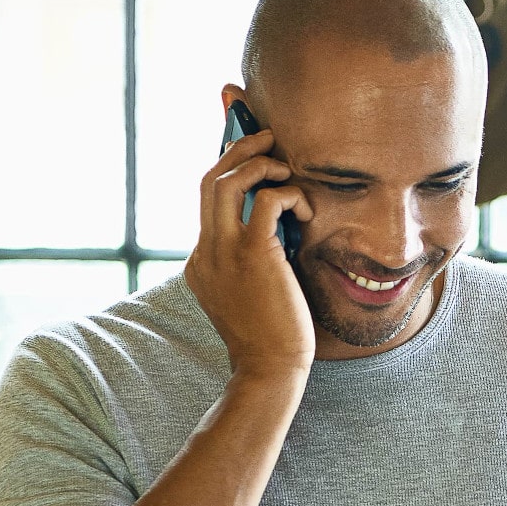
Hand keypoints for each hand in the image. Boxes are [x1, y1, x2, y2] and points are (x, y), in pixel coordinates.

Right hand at [184, 126, 315, 381]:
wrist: (270, 371)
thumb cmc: (271, 337)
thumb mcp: (251, 293)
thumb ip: (252, 259)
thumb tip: (277, 226)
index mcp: (200, 263)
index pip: (207, 202)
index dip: (226, 169)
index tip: (245, 148)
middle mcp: (204, 253)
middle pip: (208, 180)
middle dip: (235, 148)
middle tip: (264, 134)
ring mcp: (224, 253)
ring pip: (226, 181)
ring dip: (258, 162)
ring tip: (284, 165)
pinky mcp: (253, 255)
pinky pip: (267, 201)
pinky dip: (288, 194)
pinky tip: (306, 210)